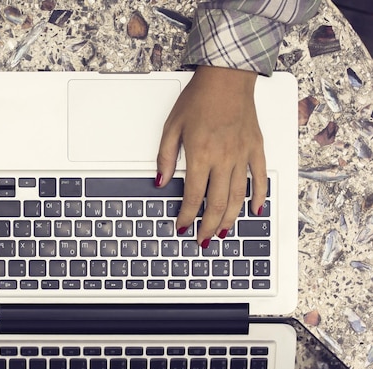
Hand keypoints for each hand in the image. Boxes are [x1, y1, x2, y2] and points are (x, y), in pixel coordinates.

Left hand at [156, 65, 266, 246]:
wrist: (226, 77)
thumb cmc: (199, 98)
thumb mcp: (172, 126)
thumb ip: (164, 156)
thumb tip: (159, 181)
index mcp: (200, 154)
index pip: (192, 195)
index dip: (185, 216)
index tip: (181, 226)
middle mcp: (223, 158)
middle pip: (217, 203)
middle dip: (209, 226)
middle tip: (203, 239)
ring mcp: (242, 154)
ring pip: (238, 196)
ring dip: (231, 218)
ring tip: (223, 233)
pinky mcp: (256, 148)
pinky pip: (260, 178)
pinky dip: (259, 196)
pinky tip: (255, 209)